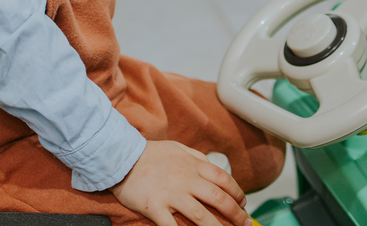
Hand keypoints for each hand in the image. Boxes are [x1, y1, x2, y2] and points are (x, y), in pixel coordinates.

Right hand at [111, 141, 247, 225]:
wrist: (121, 157)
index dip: (237, 193)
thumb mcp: (177, 148)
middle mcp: (186, 180)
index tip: (243, 203)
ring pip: (201, 216)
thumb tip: (212, 167)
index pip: (223, 179)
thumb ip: (196, 157)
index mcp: (192, 165)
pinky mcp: (156, 207)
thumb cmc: (149, 154)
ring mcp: (171, 194)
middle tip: (245, 224)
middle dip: (236, 214)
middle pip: (218, 198)